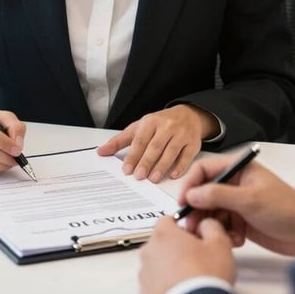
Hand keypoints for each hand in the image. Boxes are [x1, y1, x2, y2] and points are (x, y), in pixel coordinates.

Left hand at [96, 105, 216, 181]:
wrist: (188, 115)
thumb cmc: (160, 124)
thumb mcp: (138, 128)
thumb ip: (120, 141)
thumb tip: (101, 152)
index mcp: (150, 122)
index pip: (140, 140)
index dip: (133, 155)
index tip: (127, 169)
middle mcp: (167, 126)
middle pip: (155, 146)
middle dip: (147, 162)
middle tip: (139, 176)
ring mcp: (181, 134)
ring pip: (171, 151)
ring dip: (161, 166)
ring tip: (153, 178)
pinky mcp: (193, 143)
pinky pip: (187, 155)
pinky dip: (180, 166)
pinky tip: (172, 174)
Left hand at [138, 216, 234, 293]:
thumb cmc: (207, 274)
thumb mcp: (220, 244)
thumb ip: (211, 226)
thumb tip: (204, 224)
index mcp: (163, 234)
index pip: (168, 220)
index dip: (183, 227)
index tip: (195, 238)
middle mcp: (148, 250)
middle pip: (161, 242)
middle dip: (176, 247)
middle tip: (196, 260)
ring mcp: (144, 273)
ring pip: (157, 262)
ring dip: (169, 266)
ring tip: (189, 279)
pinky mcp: (144, 293)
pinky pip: (155, 282)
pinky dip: (165, 284)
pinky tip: (181, 292)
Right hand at [179, 154, 294, 256]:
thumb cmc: (284, 209)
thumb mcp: (250, 200)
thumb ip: (218, 195)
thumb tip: (191, 195)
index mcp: (238, 168)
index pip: (204, 169)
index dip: (190, 184)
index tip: (183, 202)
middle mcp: (234, 183)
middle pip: (204, 192)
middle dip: (198, 209)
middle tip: (192, 226)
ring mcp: (237, 203)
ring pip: (211, 211)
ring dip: (211, 224)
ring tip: (217, 236)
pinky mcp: (241, 221)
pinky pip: (222, 225)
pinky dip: (225, 233)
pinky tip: (236, 241)